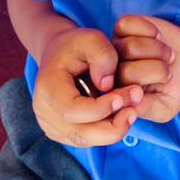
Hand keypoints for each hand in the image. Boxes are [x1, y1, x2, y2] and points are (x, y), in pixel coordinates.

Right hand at [33, 26, 151, 146]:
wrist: (60, 53)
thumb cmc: (76, 45)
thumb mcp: (91, 38)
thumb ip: (102, 55)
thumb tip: (107, 85)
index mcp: (47, 88)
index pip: (72, 111)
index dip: (101, 109)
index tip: (126, 96)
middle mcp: (45, 112)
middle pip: (80, 134)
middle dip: (112, 126)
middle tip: (135, 109)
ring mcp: (52, 125)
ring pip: (86, 141)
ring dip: (113, 130)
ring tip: (132, 109)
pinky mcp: (63, 132)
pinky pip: (87, 139)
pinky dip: (106, 131)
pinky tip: (121, 114)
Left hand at [113, 15, 179, 122]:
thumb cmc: (173, 89)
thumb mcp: (165, 107)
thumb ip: (146, 108)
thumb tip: (129, 107)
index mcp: (116, 96)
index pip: (122, 95)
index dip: (147, 88)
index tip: (164, 85)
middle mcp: (111, 72)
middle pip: (127, 71)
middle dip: (157, 70)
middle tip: (168, 70)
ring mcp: (115, 48)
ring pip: (131, 47)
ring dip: (157, 50)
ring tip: (167, 55)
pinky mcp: (122, 28)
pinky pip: (128, 24)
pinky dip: (149, 29)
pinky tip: (157, 37)